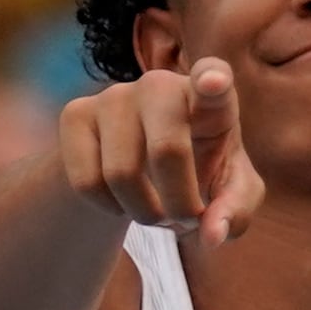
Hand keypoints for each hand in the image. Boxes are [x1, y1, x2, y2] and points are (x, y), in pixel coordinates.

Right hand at [52, 59, 260, 244]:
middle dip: (179, 205)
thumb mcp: (227, 194)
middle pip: (167, 150)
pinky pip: (87, 182)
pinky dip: (109, 208)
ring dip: (144, 214)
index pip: (213, 74)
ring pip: (121, 174)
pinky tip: (122, 200)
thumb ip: (234, 212)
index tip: (213, 82)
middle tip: (184, 222)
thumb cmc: (197, 172)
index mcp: (208, 97)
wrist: (137, 166)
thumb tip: (212, 235)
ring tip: (156, 213)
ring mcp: (114, 96)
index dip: (213, 79)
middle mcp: (160, 85)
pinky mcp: (76, 114)